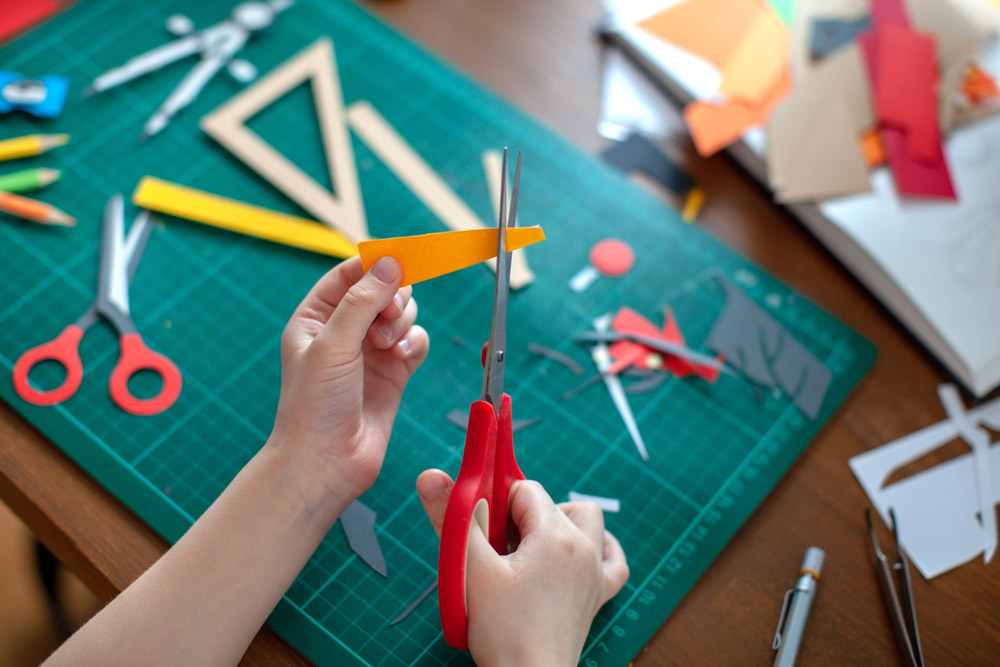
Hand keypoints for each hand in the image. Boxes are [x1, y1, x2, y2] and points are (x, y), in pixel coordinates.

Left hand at [271, 256, 428, 507]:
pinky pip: (416, 341)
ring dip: (401, 323)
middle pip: (384, 289)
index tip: (402, 257)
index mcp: (317, 316)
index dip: (376, 263)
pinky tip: (401, 359)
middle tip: (386, 315)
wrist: (326, 463)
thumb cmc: (314, 405)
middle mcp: (344, 330)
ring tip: (385, 347)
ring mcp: (371, 351)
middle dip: (392, 298)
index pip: (350, 273)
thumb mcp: (332, 344)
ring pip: (403, 314)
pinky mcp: (394, 372)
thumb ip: (362, 301)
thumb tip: (390, 263)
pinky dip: (414, 344)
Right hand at [417, 470, 628, 666]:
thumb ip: (454, 519)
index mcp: (557, 535)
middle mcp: (584, 547)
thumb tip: (432, 475)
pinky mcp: (596, 596)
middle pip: (554, 503)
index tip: (481, 529)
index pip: (525, 490)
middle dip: (523, 515)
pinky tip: (580, 552)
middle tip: (498, 545)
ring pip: (586, 522)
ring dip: (558, 525)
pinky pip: (612, 561)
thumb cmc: (503, 631)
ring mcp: (594, 572)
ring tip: (527, 550)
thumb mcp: (470, 571)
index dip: (497, 504)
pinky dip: (599, 549)